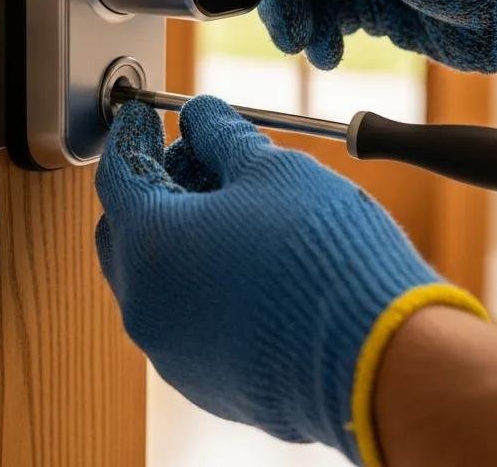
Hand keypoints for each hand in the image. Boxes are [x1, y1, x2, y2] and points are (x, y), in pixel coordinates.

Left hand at [95, 96, 483, 464]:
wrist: (379, 360)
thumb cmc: (321, 256)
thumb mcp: (270, 169)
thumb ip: (221, 136)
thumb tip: (201, 118)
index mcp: (149, 245)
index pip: (118, 174)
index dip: (131, 135)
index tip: (144, 114)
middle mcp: (147, 306)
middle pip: (126, 229)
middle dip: (154, 185)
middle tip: (194, 155)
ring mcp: (174, 352)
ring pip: (155, 277)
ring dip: (179, 233)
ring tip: (232, 203)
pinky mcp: (208, 382)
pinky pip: (187, 318)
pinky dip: (200, 278)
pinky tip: (247, 257)